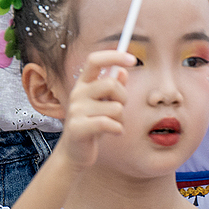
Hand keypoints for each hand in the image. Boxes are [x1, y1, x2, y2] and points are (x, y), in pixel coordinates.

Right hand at [54, 49, 133, 170]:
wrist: (75, 152)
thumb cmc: (93, 124)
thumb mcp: (104, 103)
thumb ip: (114, 86)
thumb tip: (122, 71)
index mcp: (83, 83)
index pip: (94, 60)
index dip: (114, 55)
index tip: (133, 59)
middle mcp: (77, 93)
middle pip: (111, 84)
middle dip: (123, 97)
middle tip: (120, 108)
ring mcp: (75, 111)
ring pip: (115, 107)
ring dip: (121, 117)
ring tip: (113, 124)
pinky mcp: (78, 128)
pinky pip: (109, 123)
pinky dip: (118, 128)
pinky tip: (115, 132)